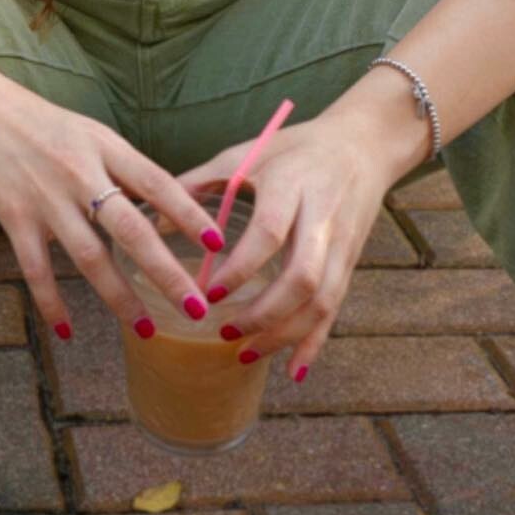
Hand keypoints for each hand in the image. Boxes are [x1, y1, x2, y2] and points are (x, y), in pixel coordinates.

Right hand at [0, 74, 229, 339]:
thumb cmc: (31, 118)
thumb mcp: (84, 131)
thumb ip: (114, 166)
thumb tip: (152, 203)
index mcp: (103, 145)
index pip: (156, 182)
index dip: (188, 213)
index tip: (217, 243)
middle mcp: (79, 171)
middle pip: (132, 228)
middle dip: (166, 272)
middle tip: (195, 306)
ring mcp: (45, 196)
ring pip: (90, 256)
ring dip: (119, 297)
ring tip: (145, 329)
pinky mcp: (12, 215)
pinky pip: (37, 269)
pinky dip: (53, 303)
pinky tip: (68, 332)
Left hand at [171, 115, 389, 378]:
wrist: (361, 145)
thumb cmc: (295, 148)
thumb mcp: (250, 153)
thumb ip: (202, 181)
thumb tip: (152, 214)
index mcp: (291, 185)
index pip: (268, 233)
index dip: (240, 268)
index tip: (211, 292)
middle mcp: (321, 217)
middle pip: (302, 277)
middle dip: (264, 313)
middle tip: (225, 330)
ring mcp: (341, 243)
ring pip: (322, 300)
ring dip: (284, 333)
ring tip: (245, 351)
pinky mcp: (351, 261)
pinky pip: (336, 308)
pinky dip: (315, 342)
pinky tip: (292, 369)